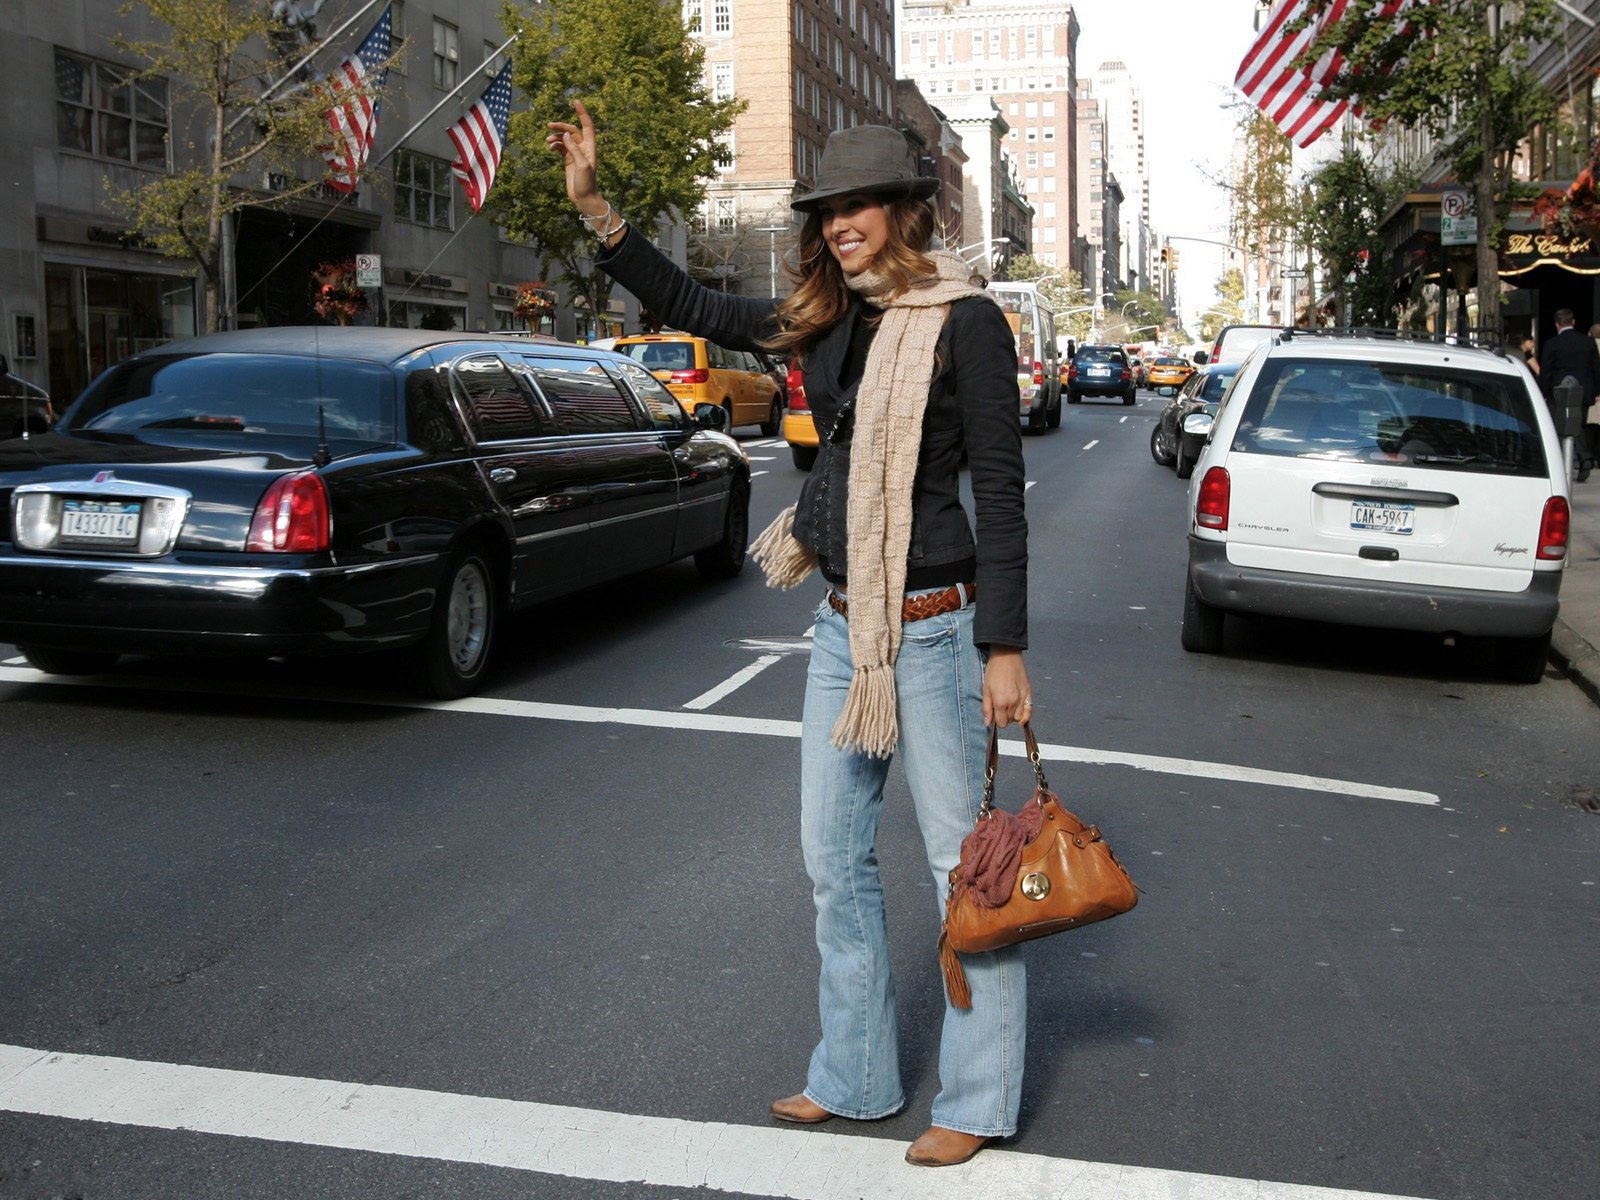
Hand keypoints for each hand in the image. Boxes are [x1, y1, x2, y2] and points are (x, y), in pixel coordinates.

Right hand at [544, 99, 604, 217]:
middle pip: (572, 130)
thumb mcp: (581, 165)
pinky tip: (550, 148)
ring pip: (565, 138)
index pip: (587, 125)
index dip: (582, 113)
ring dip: (556, 137)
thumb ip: (573, 149)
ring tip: (547, 140)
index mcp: (590, 147)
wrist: (584, 198)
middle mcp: (584, 148)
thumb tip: (565, 134)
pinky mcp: (568, 160)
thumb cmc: (586, 183)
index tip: (575, 101)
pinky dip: (554, 145)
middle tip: (549, 126)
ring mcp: (575, 153)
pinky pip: (560, 147)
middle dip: (561, 126)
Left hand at [983, 647, 1032, 728]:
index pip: (1001, 723)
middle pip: (1010, 721)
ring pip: (1019, 718)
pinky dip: (1026, 716)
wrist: (1006, 656)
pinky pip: (1029, 711)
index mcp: (1000, 702)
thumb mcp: (985, 689)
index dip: (997, 720)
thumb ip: (987, 708)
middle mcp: (1013, 702)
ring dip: (1013, 715)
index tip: (994, 714)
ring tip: (1008, 706)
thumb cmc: (994, 672)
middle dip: (1004, 717)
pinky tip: (1021, 715)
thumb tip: (987, 723)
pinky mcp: (1029, 693)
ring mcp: (1022, 698)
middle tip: (1000, 707)